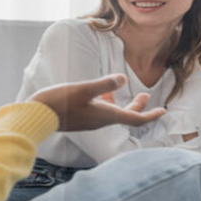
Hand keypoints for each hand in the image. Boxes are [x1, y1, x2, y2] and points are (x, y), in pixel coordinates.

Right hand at [31, 74, 166, 131]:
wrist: (37, 116)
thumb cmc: (59, 102)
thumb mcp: (83, 89)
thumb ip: (104, 84)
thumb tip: (124, 78)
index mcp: (105, 115)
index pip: (135, 119)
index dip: (151, 115)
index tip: (163, 111)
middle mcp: (101, 121)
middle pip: (127, 117)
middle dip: (139, 107)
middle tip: (146, 95)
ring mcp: (91, 121)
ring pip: (114, 115)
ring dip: (125, 105)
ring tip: (128, 92)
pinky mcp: (82, 119)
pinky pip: (102, 113)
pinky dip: (109, 104)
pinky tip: (104, 94)